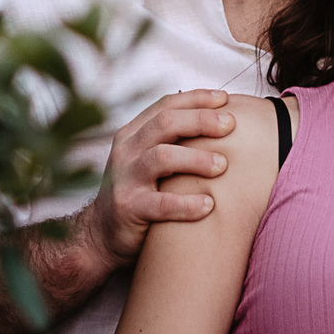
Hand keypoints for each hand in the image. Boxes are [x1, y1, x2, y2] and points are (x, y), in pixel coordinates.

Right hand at [82, 90, 234, 271]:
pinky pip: (161, 203)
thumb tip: (221, 121)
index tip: (226, 99)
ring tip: (222, 165)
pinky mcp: (128, 208)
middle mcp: (126, 151)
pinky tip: (209, 205)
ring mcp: (125, 178)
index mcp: (133, 134)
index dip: (196, 99)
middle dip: (200, 120)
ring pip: (162, 157)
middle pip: (165, 123)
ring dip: (196, 158)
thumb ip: (174, 142)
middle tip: (231, 126)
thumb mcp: (149, 160)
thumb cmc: (141, 193)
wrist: (103, 234)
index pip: (165, 106)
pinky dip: (187, 203)